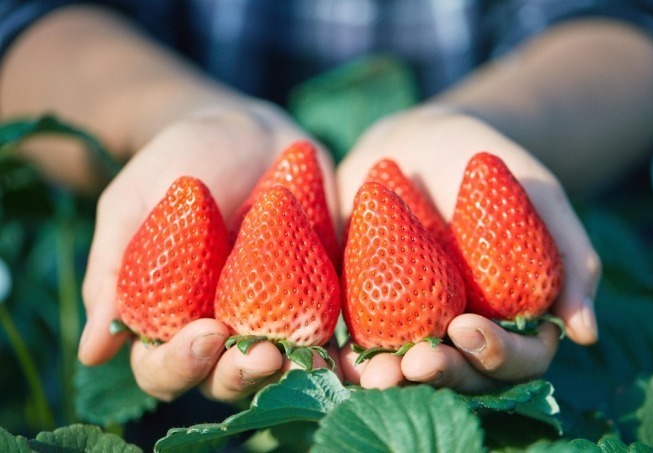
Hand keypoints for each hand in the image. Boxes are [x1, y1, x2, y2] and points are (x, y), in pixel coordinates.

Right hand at [78, 102, 338, 400]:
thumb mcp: (135, 204)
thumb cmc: (179, 163)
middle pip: (222, 380)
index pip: (163, 365)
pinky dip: (331, 347)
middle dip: (238, 375)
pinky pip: (324, 334)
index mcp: (168, 317)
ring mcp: (268, 317)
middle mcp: (218, 328)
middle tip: (260, 353)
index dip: (178, 363)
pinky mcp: (314, 299)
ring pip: (276, 369)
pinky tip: (340, 346)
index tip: (204, 332)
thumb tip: (92, 353)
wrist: (245, 132)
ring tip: (299, 352)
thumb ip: (114, 271)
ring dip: (288, 371)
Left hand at [336, 105, 600, 390]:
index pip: (519, 357)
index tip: (467, 328)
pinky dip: (350, 359)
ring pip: (409, 372)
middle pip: (463, 375)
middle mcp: (463, 328)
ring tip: (376, 374)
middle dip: (443, 376)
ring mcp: (414, 323)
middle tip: (418, 363)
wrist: (413, 141)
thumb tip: (587, 333)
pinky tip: (337, 358)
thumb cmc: (482, 164)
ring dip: (393, 382)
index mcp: (511, 312)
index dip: (500, 356)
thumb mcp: (535, 194)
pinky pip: (360, 344)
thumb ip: (569, 255)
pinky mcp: (367, 311)